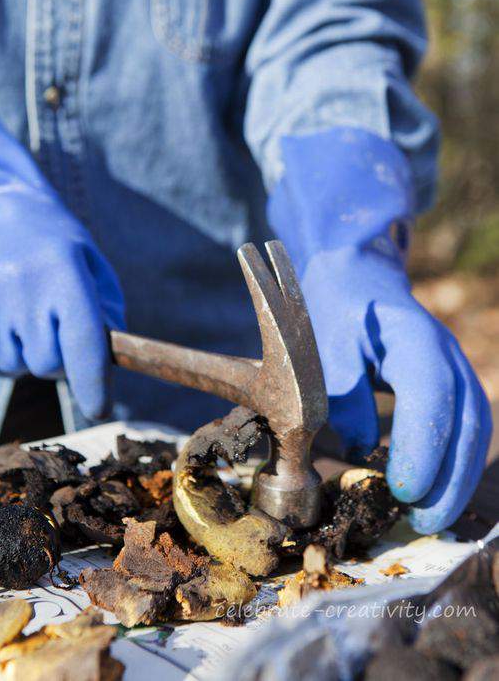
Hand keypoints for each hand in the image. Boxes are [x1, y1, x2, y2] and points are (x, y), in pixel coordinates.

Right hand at [0, 128, 124, 418]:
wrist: (4, 210)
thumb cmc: (59, 243)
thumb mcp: (94, 268)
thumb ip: (106, 314)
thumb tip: (108, 363)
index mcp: (65, 273)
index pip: (83, 342)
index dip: (93, 383)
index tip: (100, 408)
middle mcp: (25, 287)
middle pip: (50, 364)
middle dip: (63, 362)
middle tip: (63, 331)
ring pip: (19, 366)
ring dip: (32, 356)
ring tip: (33, 317)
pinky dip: (9, 352)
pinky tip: (13, 321)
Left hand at [268, 126, 491, 533]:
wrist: (358, 280)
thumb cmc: (338, 312)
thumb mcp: (326, 345)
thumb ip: (342, 394)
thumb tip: (359, 448)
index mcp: (412, 337)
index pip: (430, 394)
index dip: (423, 445)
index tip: (403, 491)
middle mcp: (446, 353)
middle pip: (468, 420)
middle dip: (450, 478)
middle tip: (421, 523)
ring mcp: (457, 367)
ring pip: (477, 429)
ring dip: (460, 478)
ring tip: (432, 520)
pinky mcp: (454, 384)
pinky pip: (469, 427)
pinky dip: (459, 463)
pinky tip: (438, 492)